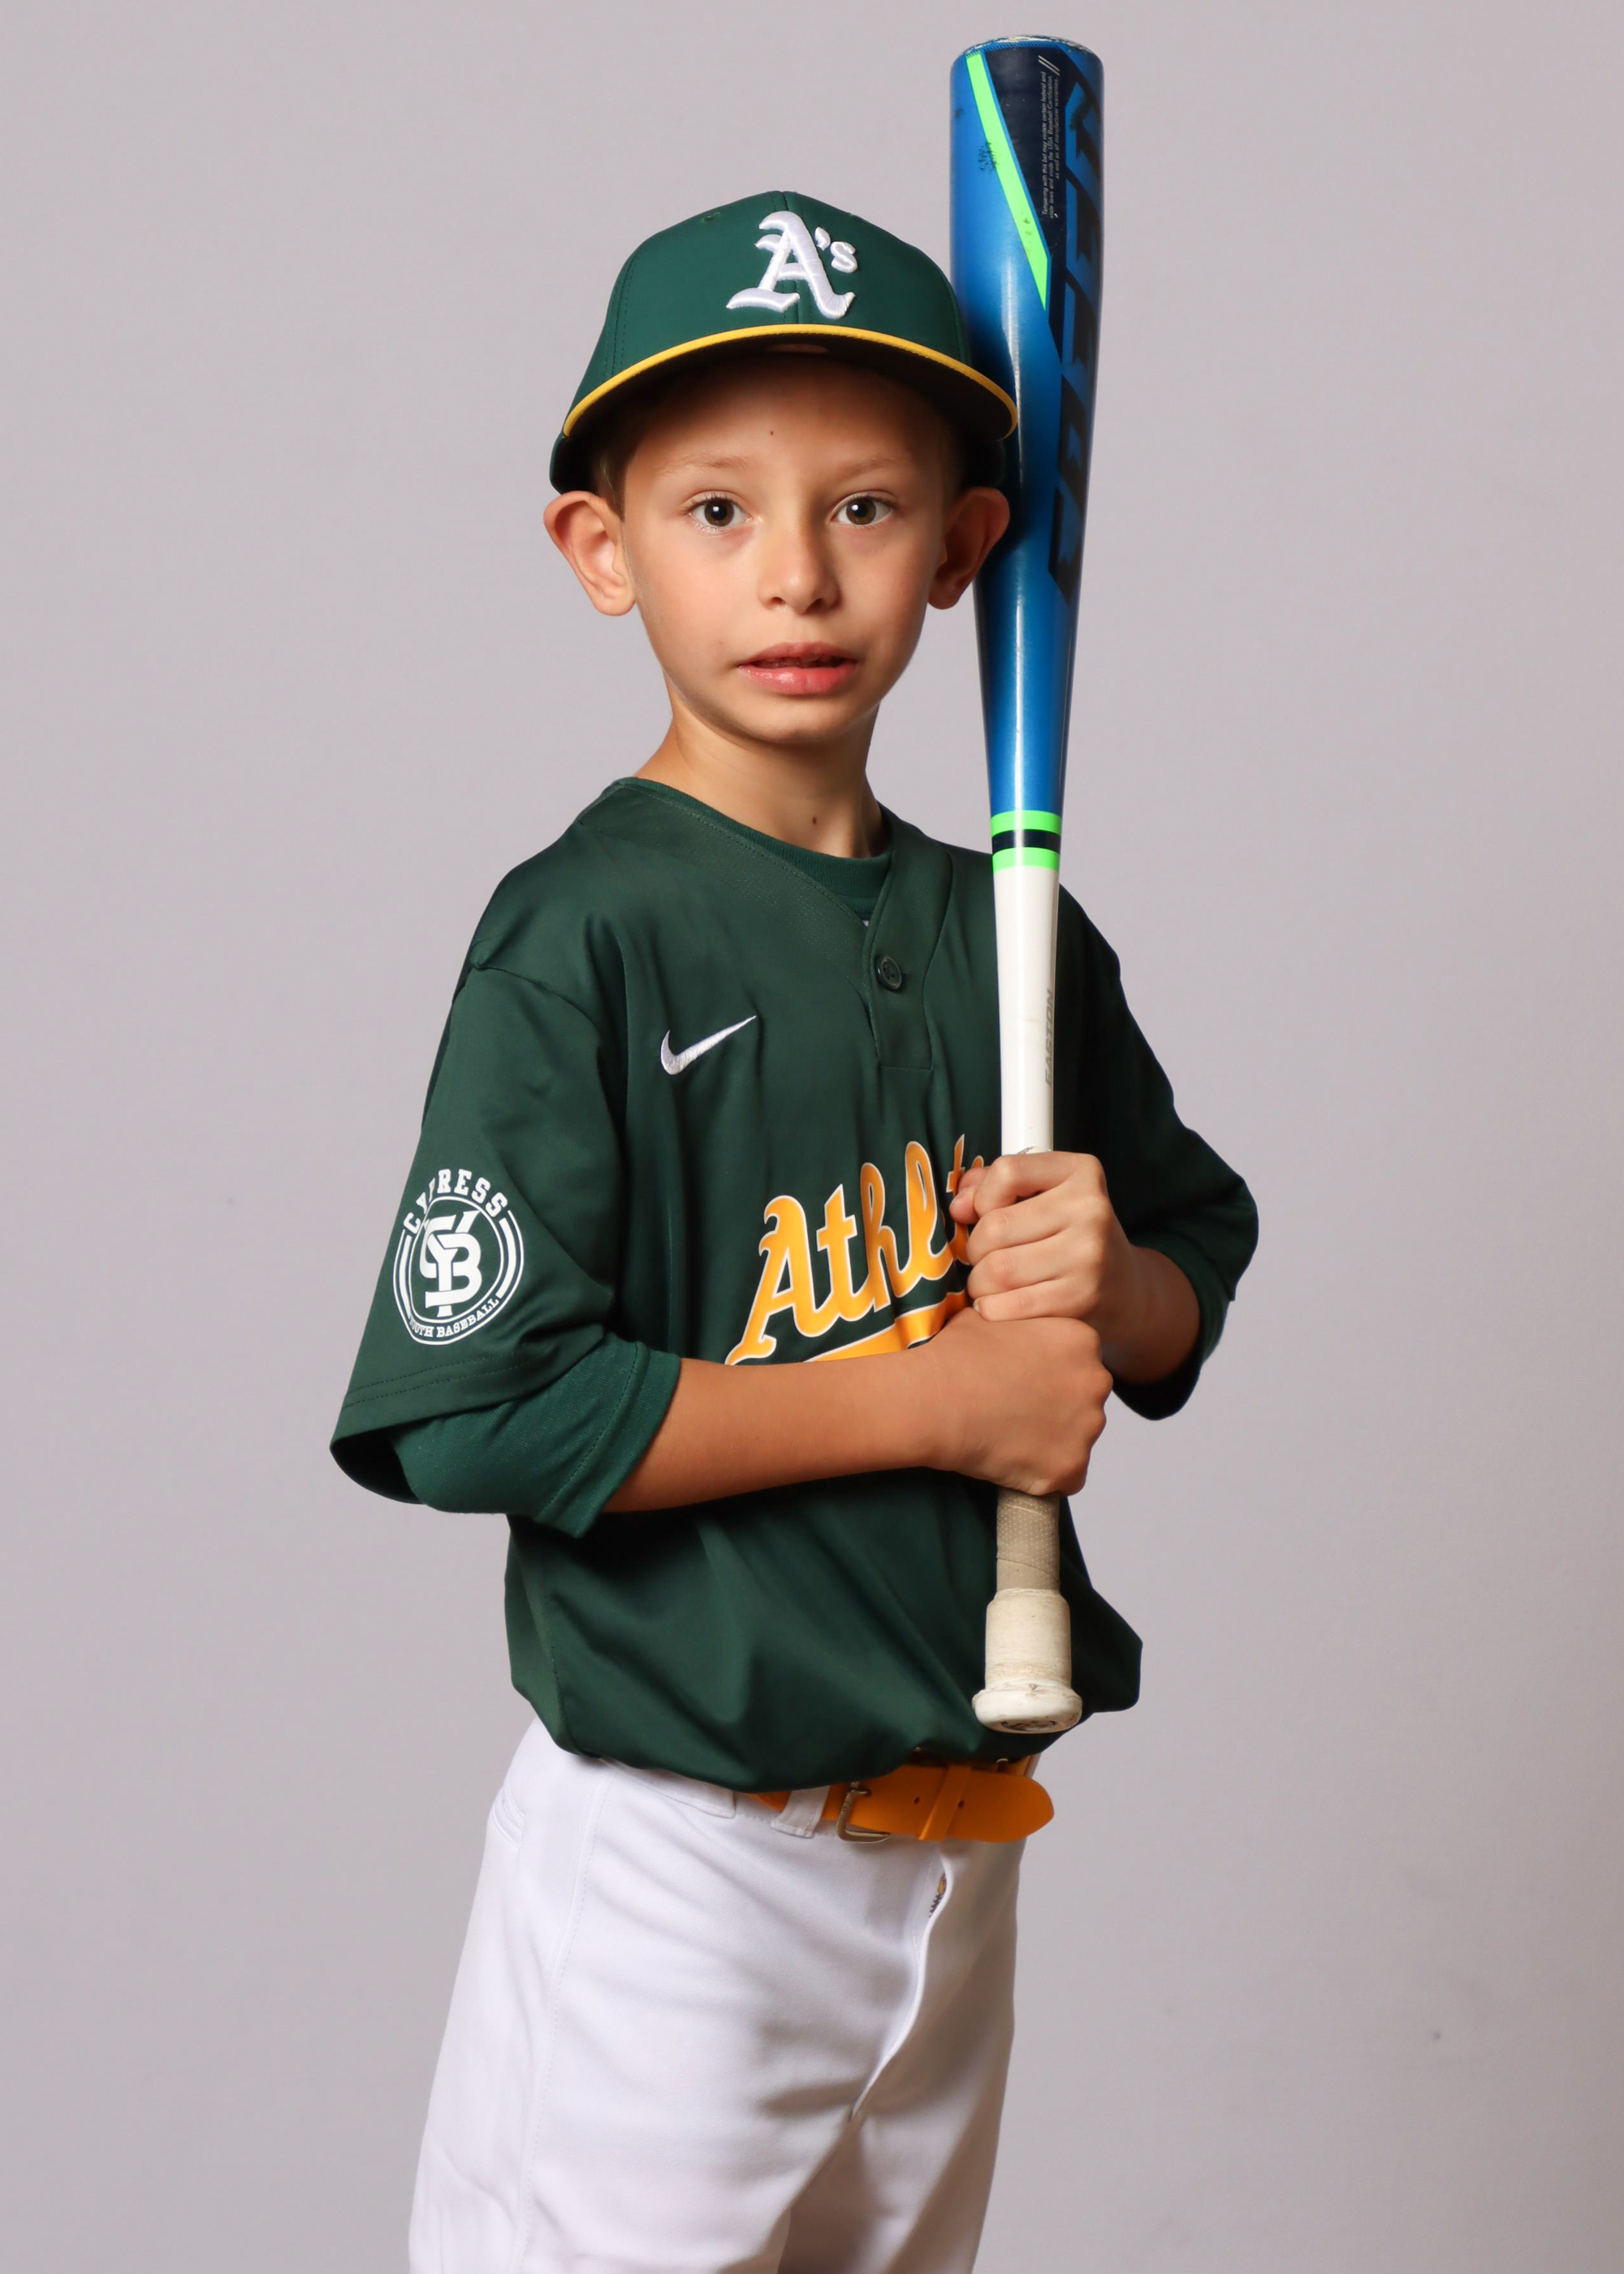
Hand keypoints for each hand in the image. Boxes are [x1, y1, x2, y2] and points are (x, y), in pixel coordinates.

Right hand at [919, 1305, 1110, 1497]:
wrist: (934, 1402)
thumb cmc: (955, 1358)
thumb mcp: (989, 1318)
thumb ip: (1016, 1323)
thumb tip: (1006, 1328)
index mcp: (1082, 1340)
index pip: (1078, 1362)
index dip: (1047, 1375)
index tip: (1020, 1383)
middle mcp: (1095, 1382)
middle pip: (1084, 1400)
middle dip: (1057, 1408)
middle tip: (1015, 1412)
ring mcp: (1087, 1427)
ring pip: (1076, 1439)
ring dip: (1050, 1441)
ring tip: (1008, 1438)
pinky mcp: (1071, 1466)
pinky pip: (1067, 1477)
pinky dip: (1044, 1475)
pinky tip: (1012, 1462)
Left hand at [950, 1150, 1145, 1338]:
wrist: (1126, 1288)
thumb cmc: (1071, 1235)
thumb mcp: (1043, 1195)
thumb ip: (993, 1186)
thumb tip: (958, 1206)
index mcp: (1081, 1172)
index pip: (1007, 1172)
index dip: (981, 1197)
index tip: (983, 1214)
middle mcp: (1091, 1208)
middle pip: (994, 1227)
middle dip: (974, 1249)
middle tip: (981, 1259)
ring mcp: (1089, 1253)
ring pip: (998, 1269)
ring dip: (979, 1282)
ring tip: (985, 1283)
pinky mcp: (1082, 1296)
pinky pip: (1011, 1305)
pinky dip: (990, 1308)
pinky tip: (995, 1305)